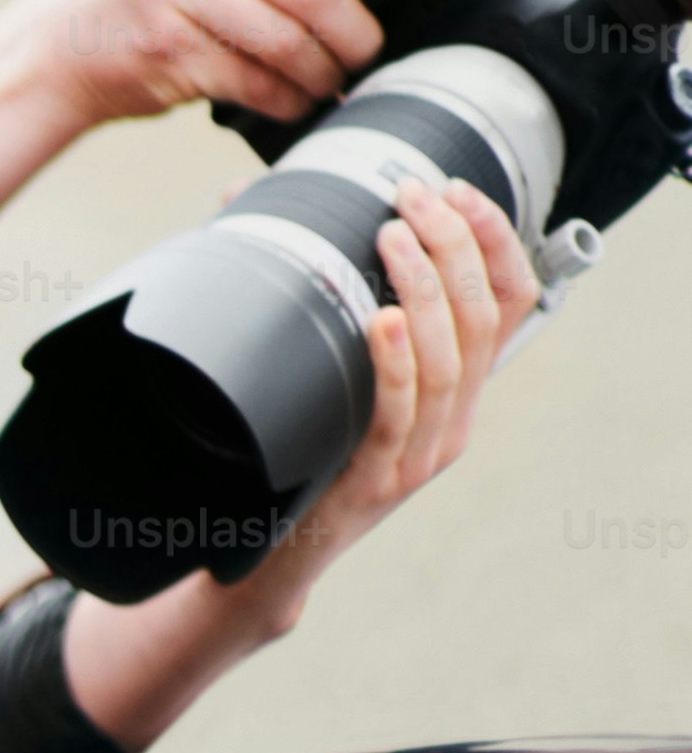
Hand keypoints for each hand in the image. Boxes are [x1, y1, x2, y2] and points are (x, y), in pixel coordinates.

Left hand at [60, 174, 540, 748]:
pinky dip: (393, 364)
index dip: (494, 238)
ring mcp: (418, 456)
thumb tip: (244, 208)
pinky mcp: (373, 483)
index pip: (509, 300)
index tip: (455, 189)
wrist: (262, 564)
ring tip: (392, 235)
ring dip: (424, 287)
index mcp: (454, 390)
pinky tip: (377, 321)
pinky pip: (396, 415)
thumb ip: (307, 300)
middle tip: (411, 195)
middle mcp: (452, 421)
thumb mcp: (324, 379)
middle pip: (481, 314)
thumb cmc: (290, 461)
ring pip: (448, 356)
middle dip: (455, 243)